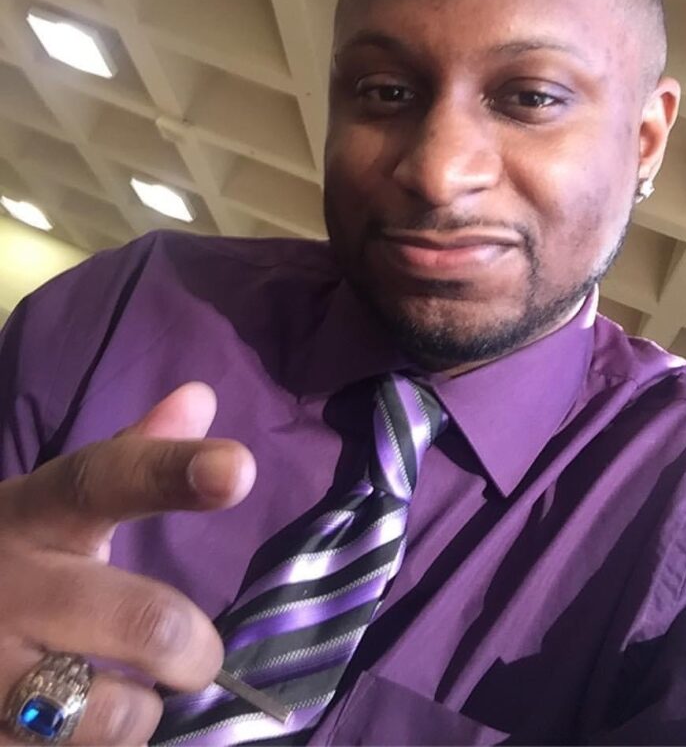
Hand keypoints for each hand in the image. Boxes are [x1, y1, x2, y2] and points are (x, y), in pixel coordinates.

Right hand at [0, 383, 255, 745]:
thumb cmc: (8, 559)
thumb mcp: (53, 505)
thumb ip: (134, 458)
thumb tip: (202, 396)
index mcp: (34, 514)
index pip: (106, 480)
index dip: (174, 472)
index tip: (238, 469)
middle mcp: (7, 589)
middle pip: (138, 620)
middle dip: (190, 647)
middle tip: (198, 656)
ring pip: (108, 713)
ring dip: (140, 713)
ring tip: (131, 698)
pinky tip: (81, 729)